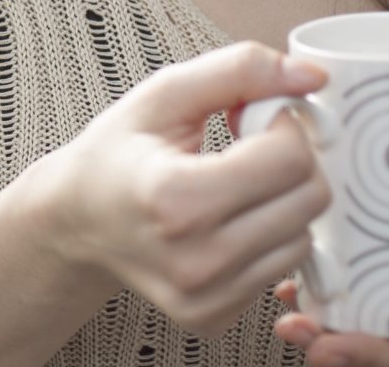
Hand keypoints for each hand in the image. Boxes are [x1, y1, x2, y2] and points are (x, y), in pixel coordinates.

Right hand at [28, 41, 331, 337]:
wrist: (76, 219)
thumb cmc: (118, 152)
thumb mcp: (165, 94)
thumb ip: (240, 70)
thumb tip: (312, 75)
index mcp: (176, 198)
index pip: (290, 159)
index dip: (282, 124)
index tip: (250, 118)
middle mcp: (194, 260)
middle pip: (308, 201)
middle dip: (290, 160)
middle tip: (245, 148)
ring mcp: (205, 298)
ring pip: (304, 237)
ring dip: (282, 201)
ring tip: (233, 184)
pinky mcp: (213, 318)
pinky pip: (281, 269)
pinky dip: (268, 238)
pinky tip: (228, 219)